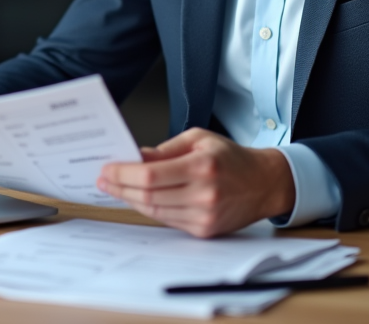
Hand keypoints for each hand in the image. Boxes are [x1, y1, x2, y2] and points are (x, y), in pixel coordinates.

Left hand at [96, 128, 295, 237]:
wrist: (264, 183)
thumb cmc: (231, 158)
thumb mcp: (199, 139)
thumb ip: (165, 149)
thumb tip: (135, 157)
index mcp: (202, 166)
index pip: (151, 175)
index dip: (123, 174)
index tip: (107, 169)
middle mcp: (204, 194)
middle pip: (148, 195)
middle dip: (120, 187)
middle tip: (104, 180)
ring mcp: (204, 216)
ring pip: (154, 211)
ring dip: (130, 200)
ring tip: (116, 188)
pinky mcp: (204, 230)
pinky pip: (167, 220)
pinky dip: (149, 209)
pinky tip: (138, 198)